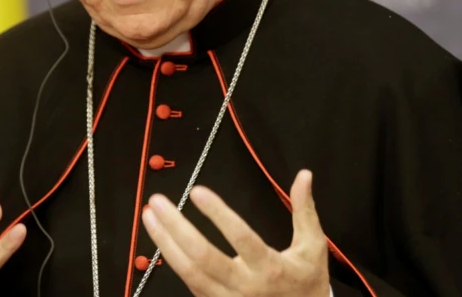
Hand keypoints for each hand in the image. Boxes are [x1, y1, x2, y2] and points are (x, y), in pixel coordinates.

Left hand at [141, 169, 328, 296]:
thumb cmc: (307, 281)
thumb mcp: (312, 247)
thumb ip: (305, 211)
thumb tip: (304, 175)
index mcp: (271, 269)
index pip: (241, 239)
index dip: (219, 215)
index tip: (197, 192)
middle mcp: (246, 287)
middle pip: (204, 258)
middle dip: (176, 229)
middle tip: (157, 201)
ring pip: (189, 273)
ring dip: (165, 243)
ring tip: (149, 215)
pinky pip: (190, 283)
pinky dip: (173, 260)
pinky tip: (161, 238)